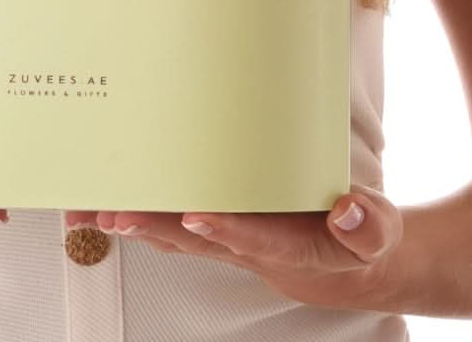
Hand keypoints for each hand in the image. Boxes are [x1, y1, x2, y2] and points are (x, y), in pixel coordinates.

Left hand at [63, 185, 401, 310]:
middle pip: (195, 237)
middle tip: (116, 215)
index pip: (255, 235)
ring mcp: (226, 237)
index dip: (227, 228)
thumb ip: (368, 226)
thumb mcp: (378, 233)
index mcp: (289, 243)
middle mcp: (247, 244)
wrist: (342, 260)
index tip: (199, 215)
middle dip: (155, 225)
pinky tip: (104, 209)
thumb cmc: (355, 237)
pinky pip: (171, 222)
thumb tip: (349, 211)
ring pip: (173, 231)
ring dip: (134, 223)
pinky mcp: (215, 225)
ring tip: (92, 212)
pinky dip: (139, 216)